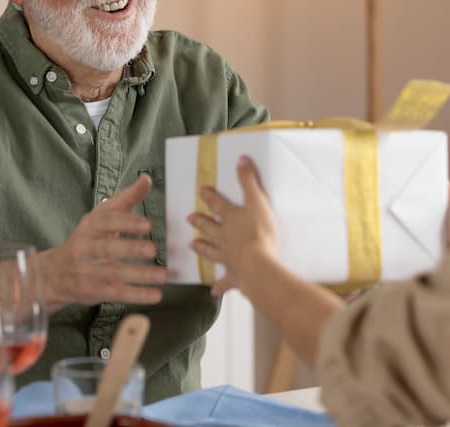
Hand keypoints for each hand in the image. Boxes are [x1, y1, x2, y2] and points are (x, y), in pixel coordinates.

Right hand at [35, 174, 166, 311]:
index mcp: (91, 226)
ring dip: (141, 275)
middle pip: (108, 249)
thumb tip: (146, 179)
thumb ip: (126, 199)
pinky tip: (155, 294)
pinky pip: (117, 293)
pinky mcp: (94, 291)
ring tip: (163, 275)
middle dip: (130, 249)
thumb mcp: (102, 216)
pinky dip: (136, 295)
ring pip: (115, 273)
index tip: (147, 224)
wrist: (54, 273)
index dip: (126, 223)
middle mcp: (87, 248)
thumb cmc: (87, 239)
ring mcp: (89, 271)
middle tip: (153, 250)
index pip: (106, 222)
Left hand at [188, 156, 277, 295]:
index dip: (210, 197)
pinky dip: (220, 286)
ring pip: (212, 252)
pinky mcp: (235, 277)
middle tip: (189, 219)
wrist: (258, 267)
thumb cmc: (260, 233)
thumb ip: (249, 180)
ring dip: (202, 249)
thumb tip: (241, 158)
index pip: (218, 205)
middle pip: (210, 228)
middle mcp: (225, 237)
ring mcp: (228, 258)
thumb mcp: (258, 202)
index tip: (200, 192)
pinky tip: (213, 291)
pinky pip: (225, 282)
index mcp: (231, 219)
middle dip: (201, 223)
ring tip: (192, 246)